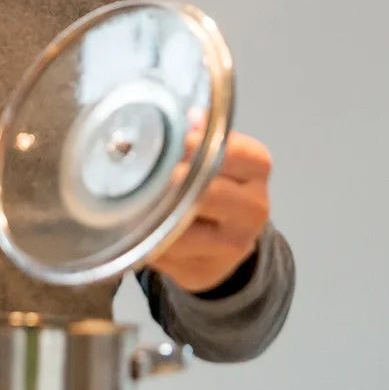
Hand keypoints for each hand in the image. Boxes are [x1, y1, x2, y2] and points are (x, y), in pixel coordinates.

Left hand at [148, 131, 272, 293]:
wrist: (230, 239)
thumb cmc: (218, 184)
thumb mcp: (219, 153)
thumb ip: (203, 135)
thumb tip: (188, 118)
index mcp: (256, 169)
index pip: (232, 152)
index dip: (197, 146)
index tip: (173, 141)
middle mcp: (254, 208)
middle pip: (209, 193)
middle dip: (173, 184)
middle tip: (145, 173)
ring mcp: (233, 245)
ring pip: (184, 231)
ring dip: (153, 217)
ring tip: (132, 201)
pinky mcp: (205, 271)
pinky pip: (166, 255)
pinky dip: (145, 241)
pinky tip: (135, 228)